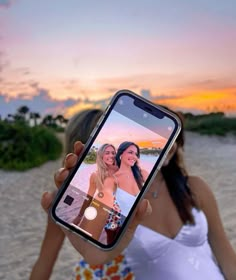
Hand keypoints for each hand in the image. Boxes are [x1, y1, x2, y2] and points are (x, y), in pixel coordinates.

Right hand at [42, 141, 151, 264]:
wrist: (101, 253)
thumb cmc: (116, 236)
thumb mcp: (130, 224)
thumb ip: (138, 215)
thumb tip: (145, 203)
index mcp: (98, 188)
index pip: (90, 166)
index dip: (85, 154)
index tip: (83, 145)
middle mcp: (83, 191)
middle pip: (73, 170)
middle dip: (71, 160)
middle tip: (73, 157)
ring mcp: (70, 202)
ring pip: (61, 183)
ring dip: (59, 174)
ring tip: (63, 174)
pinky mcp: (60, 216)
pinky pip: (50, 206)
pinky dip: (47, 200)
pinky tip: (48, 196)